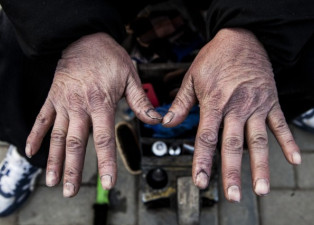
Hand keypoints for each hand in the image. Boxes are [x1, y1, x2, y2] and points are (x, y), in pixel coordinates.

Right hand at [26, 33, 161, 196]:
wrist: (84, 37)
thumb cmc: (109, 57)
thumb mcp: (130, 76)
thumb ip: (140, 100)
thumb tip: (156, 119)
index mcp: (101, 103)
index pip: (104, 139)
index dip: (106, 163)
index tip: (107, 183)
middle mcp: (80, 106)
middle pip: (75, 143)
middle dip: (72, 169)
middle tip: (70, 192)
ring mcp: (63, 102)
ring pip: (57, 136)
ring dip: (53, 159)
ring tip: (51, 181)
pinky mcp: (53, 97)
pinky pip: (42, 118)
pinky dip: (35, 134)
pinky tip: (30, 151)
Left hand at [163, 28, 300, 201]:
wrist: (242, 37)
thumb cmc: (216, 57)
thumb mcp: (192, 77)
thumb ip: (181, 103)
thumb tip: (167, 123)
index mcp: (215, 102)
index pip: (207, 137)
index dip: (203, 161)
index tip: (200, 180)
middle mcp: (237, 107)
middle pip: (234, 144)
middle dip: (232, 171)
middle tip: (232, 195)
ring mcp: (257, 106)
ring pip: (259, 140)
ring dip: (261, 165)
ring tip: (262, 188)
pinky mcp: (271, 102)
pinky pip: (280, 124)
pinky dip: (288, 142)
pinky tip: (293, 160)